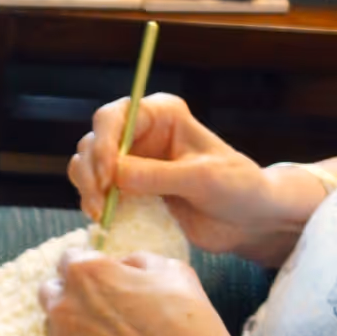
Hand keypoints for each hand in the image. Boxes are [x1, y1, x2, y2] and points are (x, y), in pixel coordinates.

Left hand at [34, 248, 227, 335]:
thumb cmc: (185, 316)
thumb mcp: (169, 268)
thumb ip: (135, 260)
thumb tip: (120, 266)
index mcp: (86, 271)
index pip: (69, 257)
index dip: (89, 264)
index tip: (103, 275)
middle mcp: (64, 303)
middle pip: (51, 289)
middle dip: (69, 292)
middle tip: (98, 304)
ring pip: (50, 323)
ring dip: (66, 323)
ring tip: (96, 333)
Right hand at [67, 93, 311, 261]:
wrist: (250, 220)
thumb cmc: (238, 188)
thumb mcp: (202, 179)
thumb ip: (157, 176)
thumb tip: (113, 175)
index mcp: (162, 115)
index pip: (114, 117)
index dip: (102, 144)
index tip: (106, 176)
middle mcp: (142, 133)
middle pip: (93, 141)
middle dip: (90, 171)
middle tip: (101, 204)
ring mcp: (134, 162)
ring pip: (88, 166)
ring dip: (86, 189)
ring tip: (101, 214)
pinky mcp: (131, 190)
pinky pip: (97, 192)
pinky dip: (93, 204)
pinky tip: (104, 220)